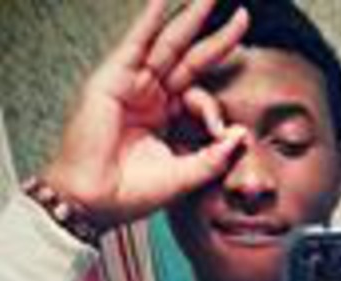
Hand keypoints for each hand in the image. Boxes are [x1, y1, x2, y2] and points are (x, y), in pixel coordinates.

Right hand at [42, 0, 248, 226]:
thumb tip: (242, 134)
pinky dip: (150, 20)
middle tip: (244, 15)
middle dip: (216, 37)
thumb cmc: (133, 193)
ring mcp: (133, 86)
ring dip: (189, 18)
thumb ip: (215, 157)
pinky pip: (137, 43)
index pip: (200, 98)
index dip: (214, 111)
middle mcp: (151, 98)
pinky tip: (165, 0)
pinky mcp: (114, 80)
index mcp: (167, 119)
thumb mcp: (185, 175)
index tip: (219, 132)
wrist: (97, 201)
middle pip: (189, 59)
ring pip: (167, 44)